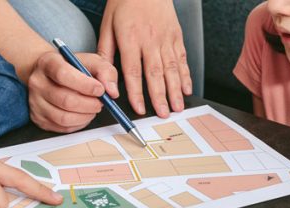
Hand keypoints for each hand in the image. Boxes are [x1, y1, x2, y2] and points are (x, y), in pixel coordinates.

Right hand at [28, 50, 118, 132]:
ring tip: (93, 108)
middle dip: (90, 104)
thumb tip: (111, 91)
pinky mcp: (39, 118)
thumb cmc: (71, 67)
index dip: (85, 85)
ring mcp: (36, 102)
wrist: (50, 74)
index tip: (100, 89)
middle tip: (100, 102)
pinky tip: (83, 114)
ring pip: (64, 118)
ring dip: (86, 116)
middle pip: (65, 100)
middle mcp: (38, 82)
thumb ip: (105, 71)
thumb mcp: (91, 61)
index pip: (63, 75)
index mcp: (49, 63)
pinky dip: (79, 124)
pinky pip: (62, 128)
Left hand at [98, 0, 191, 117]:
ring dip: (175, 90)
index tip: (138, 108)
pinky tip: (186, 89)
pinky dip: (185, 75)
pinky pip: (182, 58)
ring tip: (176, 107)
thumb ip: (105, 51)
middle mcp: (150, 39)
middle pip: (155, 73)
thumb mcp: (107, 24)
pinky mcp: (177, 35)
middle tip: (163, 114)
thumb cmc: (124, 3)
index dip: (136, 92)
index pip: (133, 71)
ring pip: (172, 68)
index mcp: (130, 38)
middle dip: (159, 97)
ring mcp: (166, 38)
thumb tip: (104, 76)